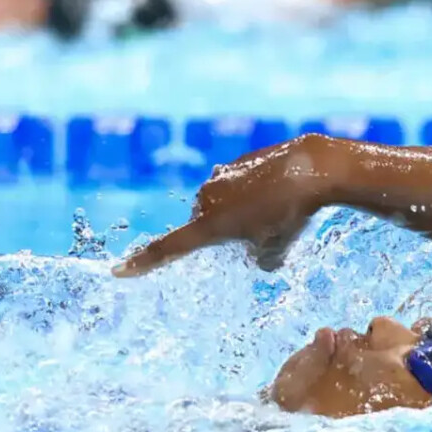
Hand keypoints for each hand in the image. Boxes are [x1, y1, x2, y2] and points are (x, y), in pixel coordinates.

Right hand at [112, 136, 330, 277]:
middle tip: (259, 237)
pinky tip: (281, 193)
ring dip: (240, 211)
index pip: (169, 248)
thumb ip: (259, 259)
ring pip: (223, 203)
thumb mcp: (276, 250)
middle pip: (204, 224)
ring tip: (276, 212)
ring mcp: (222, 175)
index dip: (144, 262)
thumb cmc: (292, 215)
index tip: (119, 271)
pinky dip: (254, 193)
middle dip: (223, 233)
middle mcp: (207, 198)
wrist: (312, 168)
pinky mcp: (240, 161)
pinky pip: (240, 184)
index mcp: (209, 224)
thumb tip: (259, 252)